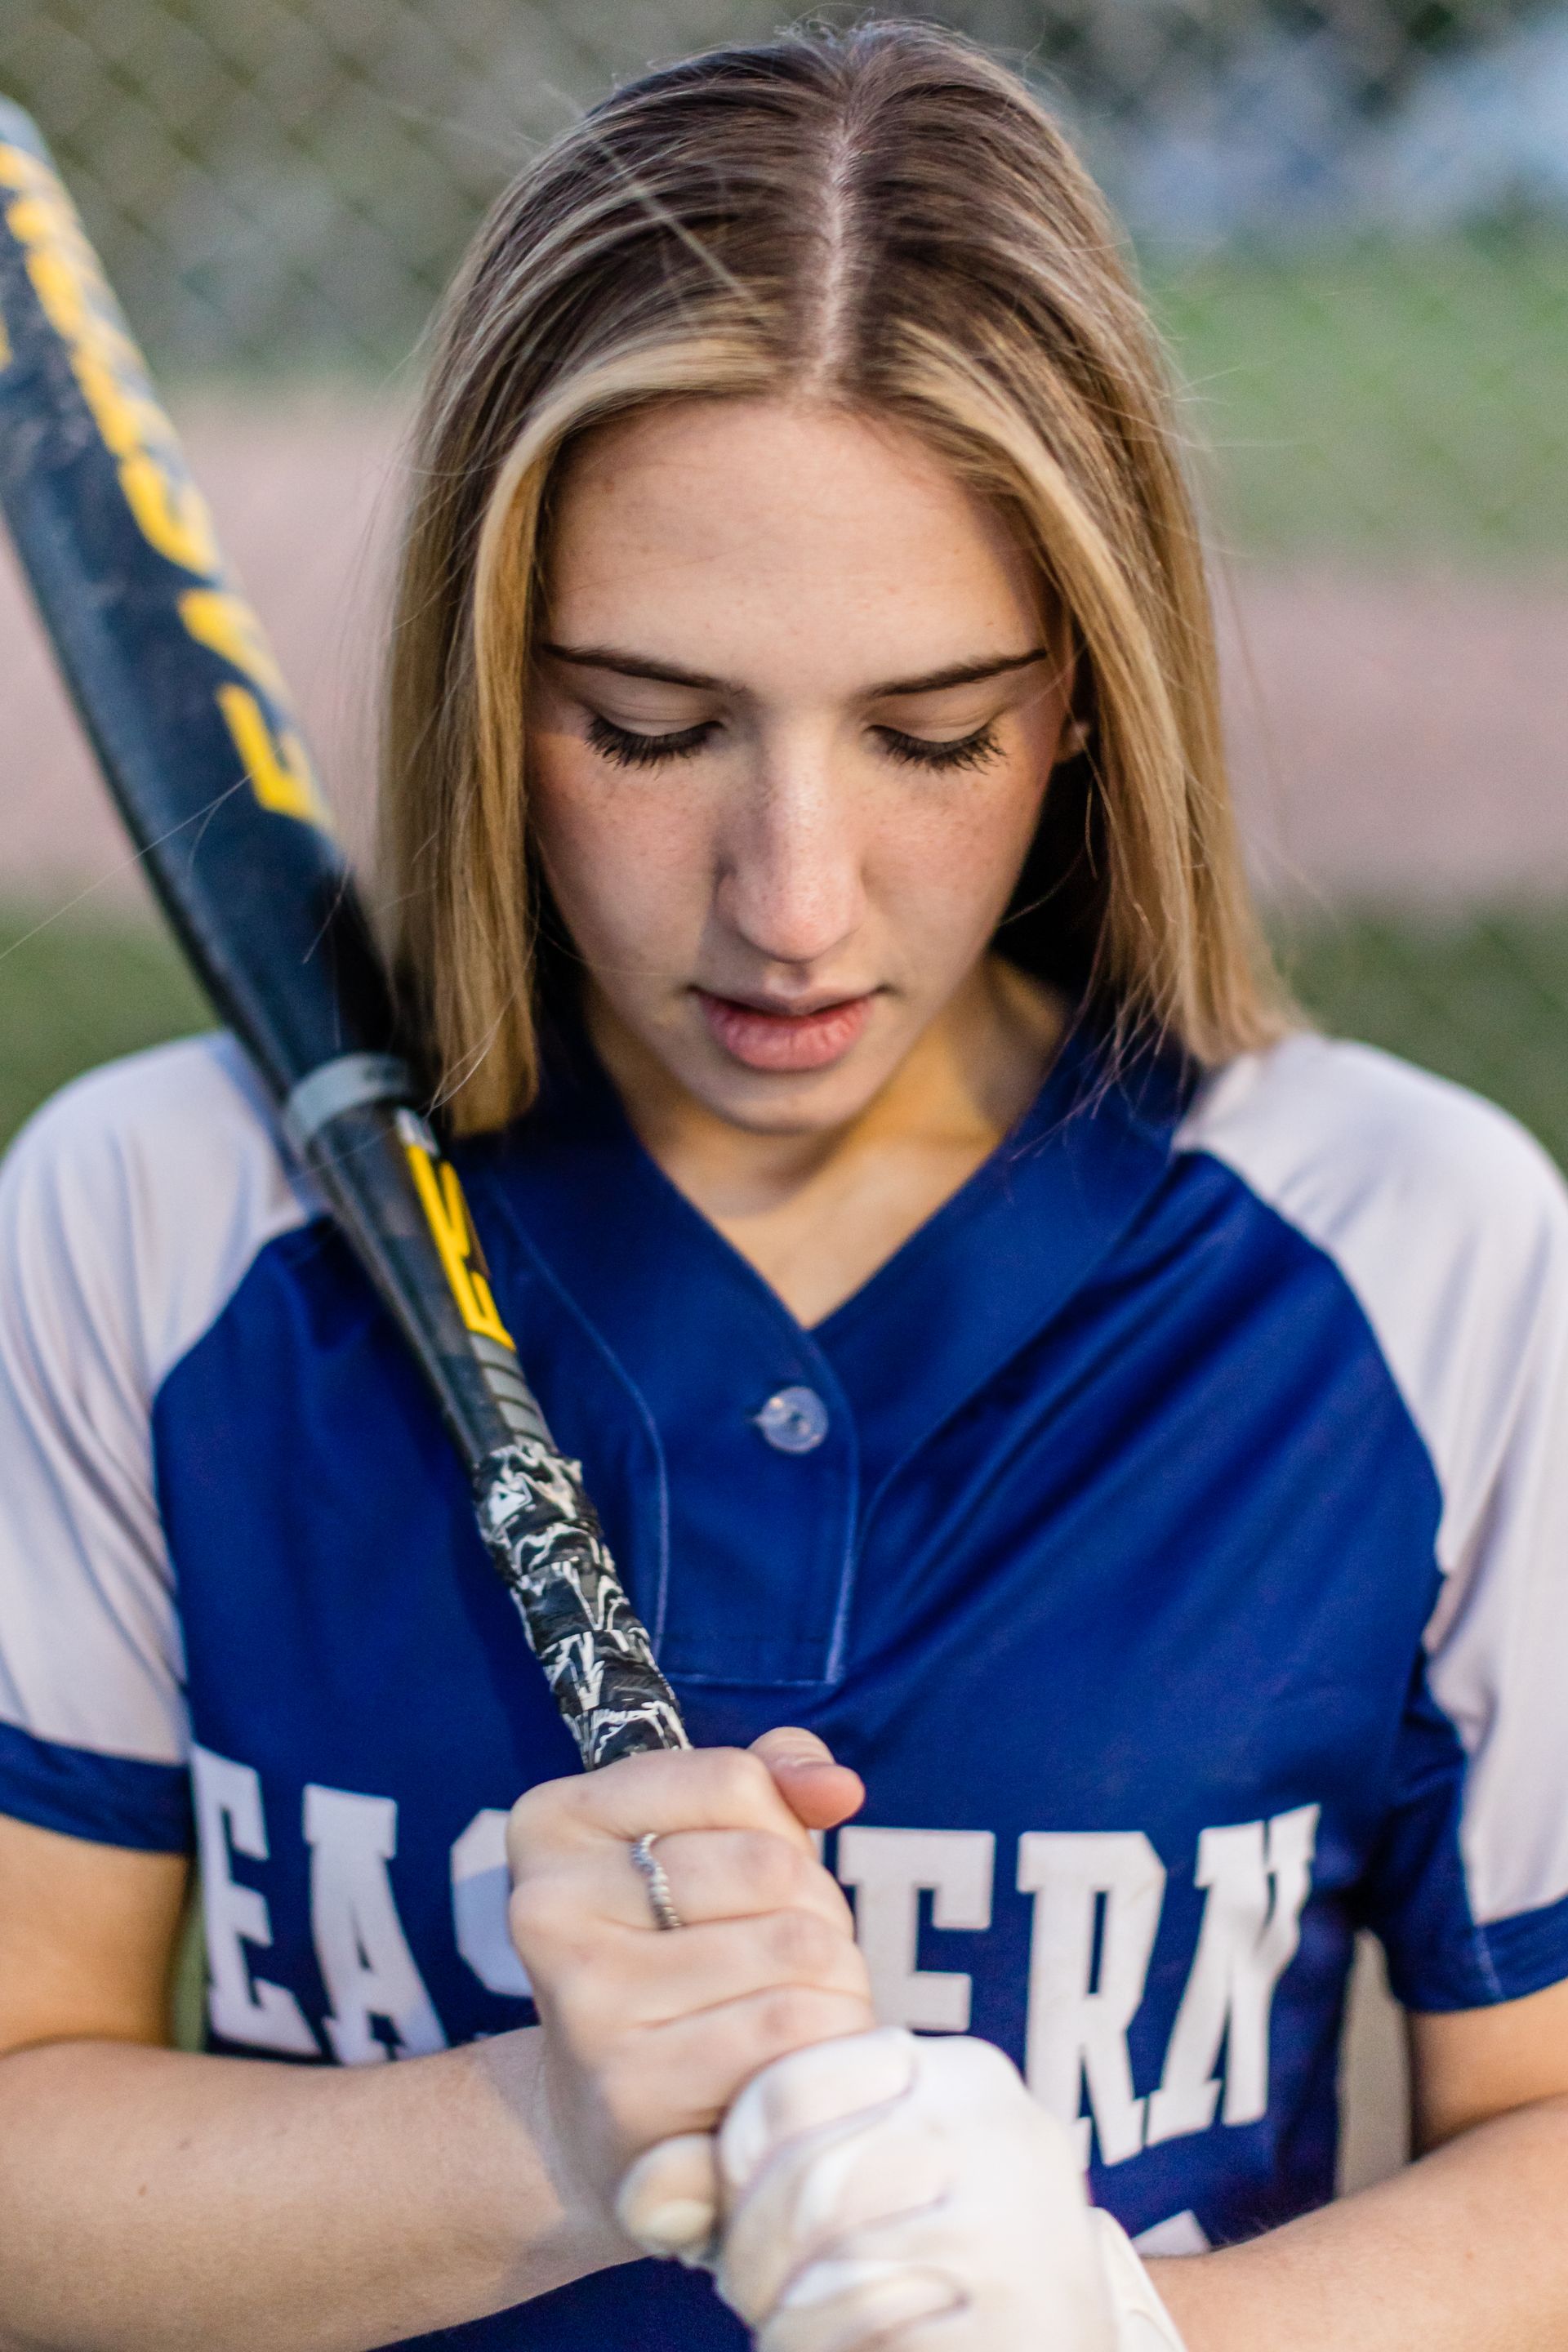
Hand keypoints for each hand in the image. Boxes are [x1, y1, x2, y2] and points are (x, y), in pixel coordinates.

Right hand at [506, 1728, 870, 2239]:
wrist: (602, 2129)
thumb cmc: (672, 1958)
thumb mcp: (700, 1846)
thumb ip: (771, 1782)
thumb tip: (839, 1788)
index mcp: (553, 1822)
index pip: (734, 1780)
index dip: (784, 1828)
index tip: (761, 1877)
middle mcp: (549, 1906)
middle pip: (771, 1867)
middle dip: (818, 1910)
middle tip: (791, 1958)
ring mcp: (587, 2003)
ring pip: (798, 1950)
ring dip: (837, 1982)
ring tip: (796, 2011)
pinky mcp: (633, 2092)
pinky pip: (793, 2036)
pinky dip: (829, 2044)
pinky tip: (791, 2064)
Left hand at [709, 2028, 1188, 2351]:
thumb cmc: (929, 2279)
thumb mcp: (842, 2205)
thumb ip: (745, 2184)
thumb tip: (645, 2195)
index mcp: (952, 2072)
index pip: (791, 2082)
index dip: (734, 2163)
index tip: (734, 2218)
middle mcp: (992, 2120)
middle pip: (804, 2173)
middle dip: (749, 2255)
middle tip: (752, 2298)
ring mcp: (1017, 2209)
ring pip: (833, 2251)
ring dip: (783, 2315)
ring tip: (790, 2329)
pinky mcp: (1022, 2301)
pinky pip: (871, 2315)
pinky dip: (823, 2347)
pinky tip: (833, 2350)